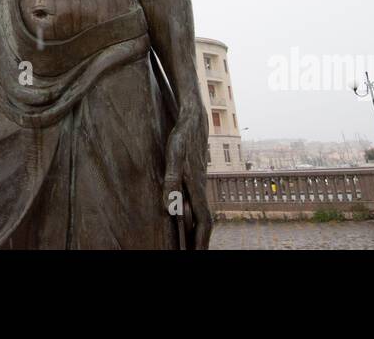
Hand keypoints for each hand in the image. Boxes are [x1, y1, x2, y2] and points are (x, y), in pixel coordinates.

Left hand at [163, 99, 212, 248]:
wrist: (193, 119)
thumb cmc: (182, 137)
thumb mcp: (174, 156)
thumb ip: (172, 180)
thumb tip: (169, 206)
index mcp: (198, 188)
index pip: (203, 223)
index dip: (200, 241)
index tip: (197, 255)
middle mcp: (201, 189)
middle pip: (204, 222)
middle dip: (200, 241)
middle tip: (194, 253)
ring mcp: (199, 184)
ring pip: (201, 212)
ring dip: (197, 230)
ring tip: (190, 243)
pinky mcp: (195, 178)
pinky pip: (196, 202)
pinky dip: (194, 216)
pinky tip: (185, 217)